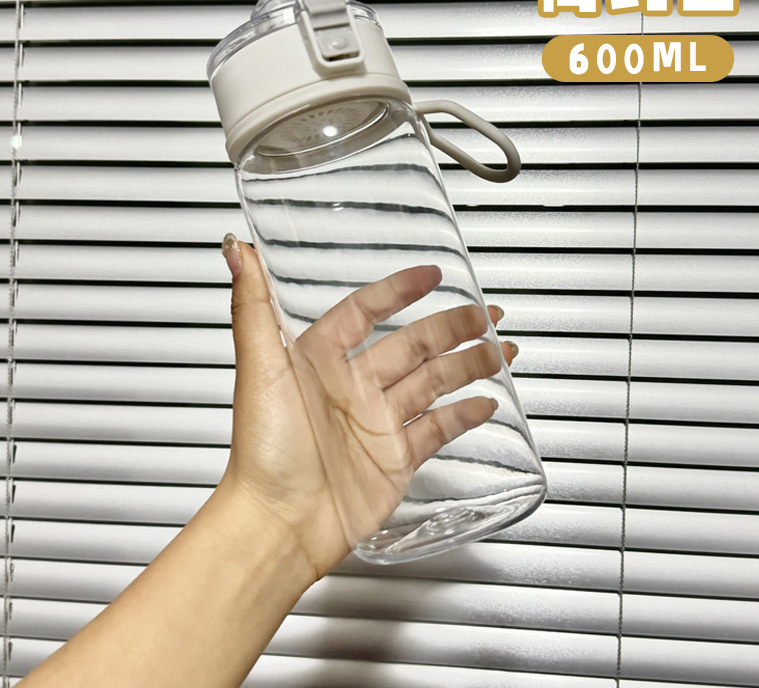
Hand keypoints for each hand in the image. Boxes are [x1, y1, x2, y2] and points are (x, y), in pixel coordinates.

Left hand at [221, 235, 516, 579]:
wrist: (279, 524)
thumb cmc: (263, 451)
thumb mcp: (258, 370)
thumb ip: (252, 308)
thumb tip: (239, 252)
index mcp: (322, 360)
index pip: (367, 311)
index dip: (399, 291)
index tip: (430, 274)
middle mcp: (353, 387)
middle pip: (413, 344)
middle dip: (452, 327)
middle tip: (485, 314)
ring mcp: (377, 422)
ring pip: (433, 381)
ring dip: (468, 364)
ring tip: (500, 350)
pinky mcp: (395, 458)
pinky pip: (437, 428)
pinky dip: (463, 414)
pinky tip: (485, 402)